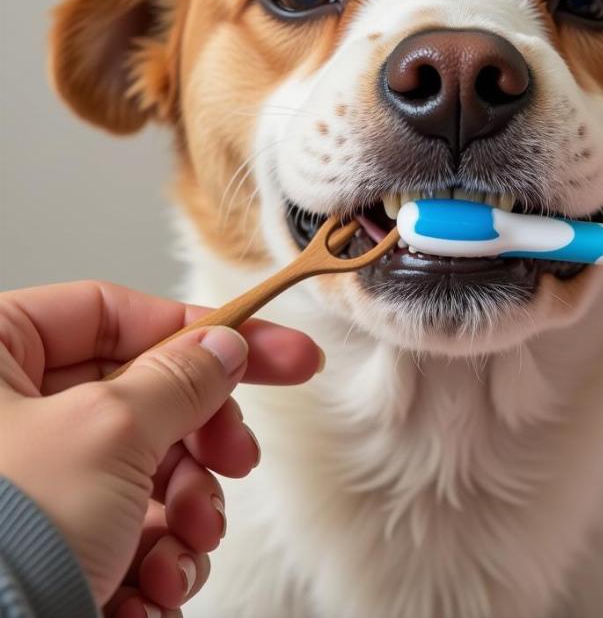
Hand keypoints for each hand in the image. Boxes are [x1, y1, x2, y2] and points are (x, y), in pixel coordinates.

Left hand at [0, 281, 322, 615]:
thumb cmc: (5, 539)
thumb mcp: (110, 431)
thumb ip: (182, 376)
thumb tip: (227, 346)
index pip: (114, 313)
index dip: (202, 330)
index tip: (274, 352)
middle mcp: (4, 419)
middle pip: (142, 397)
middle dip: (202, 441)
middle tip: (240, 459)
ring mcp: (29, 487)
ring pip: (146, 471)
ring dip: (186, 512)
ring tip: (186, 547)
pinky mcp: (48, 548)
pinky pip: (127, 532)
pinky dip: (156, 561)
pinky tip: (151, 594)